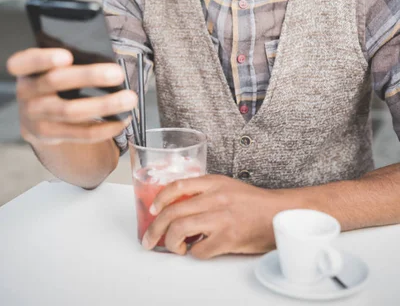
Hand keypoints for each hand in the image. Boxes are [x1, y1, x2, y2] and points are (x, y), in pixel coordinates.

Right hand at [6, 48, 135, 145]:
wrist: (37, 114)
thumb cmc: (52, 79)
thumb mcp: (51, 67)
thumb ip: (68, 61)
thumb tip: (105, 61)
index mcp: (24, 69)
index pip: (23, 62)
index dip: (43, 59)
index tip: (67, 56)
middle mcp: (26, 92)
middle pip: (56, 82)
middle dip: (89, 76)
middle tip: (118, 73)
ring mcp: (35, 116)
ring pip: (71, 111)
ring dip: (104, 105)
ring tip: (129, 99)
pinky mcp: (49, 136)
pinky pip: (80, 134)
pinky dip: (105, 127)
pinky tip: (122, 120)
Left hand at [142, 174, 287, 258]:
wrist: (280, 214)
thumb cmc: (254, 203)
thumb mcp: (228, 186)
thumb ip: (205, 191)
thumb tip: (179, 206)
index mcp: (214, 183)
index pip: (177, 186)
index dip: (160, 199)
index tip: (152, 210)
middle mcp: (215, 198)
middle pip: (172, 211)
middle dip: (155, 228)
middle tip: (150, 239)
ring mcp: (220, 218)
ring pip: (179, 230)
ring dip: (170, 243)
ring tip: (175, 247)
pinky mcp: (227, 238)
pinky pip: (199, 250)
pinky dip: (193, 253)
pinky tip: (197, 250)